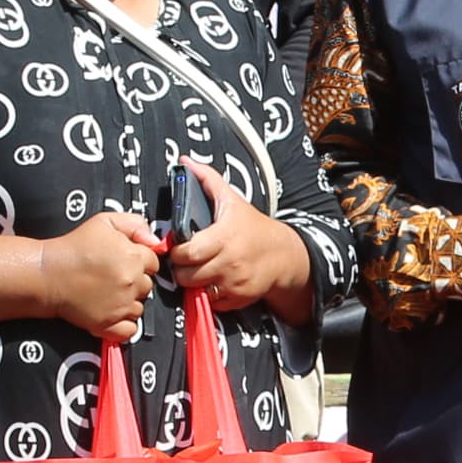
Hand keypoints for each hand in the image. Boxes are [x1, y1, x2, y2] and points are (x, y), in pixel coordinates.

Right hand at [38, 211, 162, 340]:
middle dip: (135, 281)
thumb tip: (154, 240)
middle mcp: (131, 282)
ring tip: (109, 293)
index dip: (140, 261)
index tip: (126, 262)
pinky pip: (130, 330)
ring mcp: (121, 305)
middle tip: (114, 277)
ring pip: (139, 307)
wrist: (48, 273)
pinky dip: (124, 324)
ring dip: (129, 302)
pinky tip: (112, 312)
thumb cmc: (74, 247)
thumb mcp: (105, 221)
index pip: (153, 262)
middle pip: (148, 285)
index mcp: (133, 256)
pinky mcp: (108, 323)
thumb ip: (135, 224)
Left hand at [164, 158, 308, 312]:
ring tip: (196, 270)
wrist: (284, 255)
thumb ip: (208, 180)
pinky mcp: (237, 299)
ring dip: (192, 281)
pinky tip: (211, 280)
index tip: (179, 246)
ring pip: (195, 290)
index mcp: (224, 237)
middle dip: (180, 268)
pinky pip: (210, 301)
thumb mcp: (232, 200)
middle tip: (184, 260)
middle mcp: (229, 262)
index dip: (177, 250)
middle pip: (186, 274)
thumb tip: (185, 162)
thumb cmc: (253, 226)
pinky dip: (206, 293)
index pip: (187, 251)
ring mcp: (234, 283)